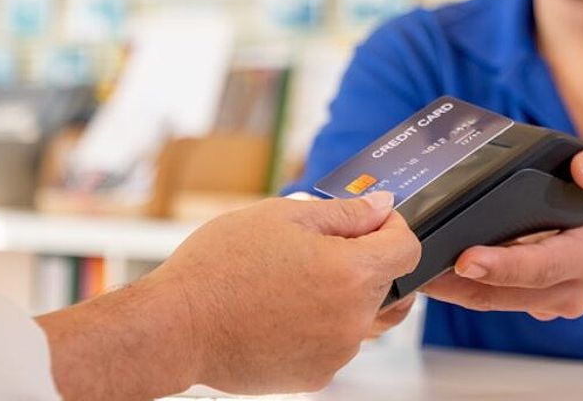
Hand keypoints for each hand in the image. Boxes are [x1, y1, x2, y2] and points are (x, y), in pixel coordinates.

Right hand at [156, 193, 420, 394]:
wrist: (174, 327)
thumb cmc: (220, 268)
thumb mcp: (285, 216)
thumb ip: (345, 213)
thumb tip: (383, 207)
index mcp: (352, 273)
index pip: (408, 249)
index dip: (393, 229)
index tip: (372, 224)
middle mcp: (352, 319)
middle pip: (391, 286)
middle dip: (371, 264)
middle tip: (329, 250)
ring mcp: (336, 352)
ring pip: (364, 318)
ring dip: (345, 297)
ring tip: (296, 280)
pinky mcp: (315, 376)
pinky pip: (336, 344)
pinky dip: (322, 326)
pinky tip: (284, 310)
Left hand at [423, 139, 582, 320]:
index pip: (546, 266)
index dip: (506, 265)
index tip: (468, 258)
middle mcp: (570, 287)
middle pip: (507, 292)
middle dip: (459, 281)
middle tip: (414, 260)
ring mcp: (549, 299)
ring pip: (492, 300)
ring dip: (450, 287)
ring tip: (408, 263)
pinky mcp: (531, 299)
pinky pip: (491, 295)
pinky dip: (459, 283)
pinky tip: (427, 262)